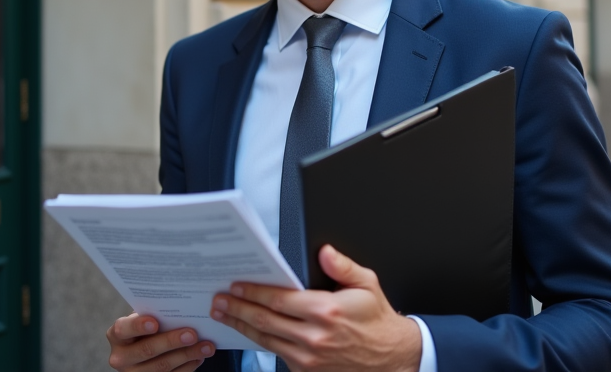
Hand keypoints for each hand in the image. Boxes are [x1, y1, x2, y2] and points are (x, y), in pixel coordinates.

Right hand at [106, 312, 215, 371]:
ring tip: (206, 347)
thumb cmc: (147, 329)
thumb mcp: (144, 320)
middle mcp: (121, 357)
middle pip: (147, 349)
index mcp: (117, 335)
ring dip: (187, 355)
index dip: (138, 326)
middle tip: (192, 334)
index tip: (155, 323)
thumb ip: (154, 314)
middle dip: (172, 341)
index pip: (124, 329)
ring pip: (162, 367)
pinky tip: (200, 357)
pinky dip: (188, 367)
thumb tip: (182, 306)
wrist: (145, 351)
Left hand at [210, 245, 421, 371]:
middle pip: (264, 321)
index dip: (253, 292)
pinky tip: (248, 332)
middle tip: (219, 301)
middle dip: (237, 309)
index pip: (278, 299)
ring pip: (265, 340)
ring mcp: (309, 358)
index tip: (236, 286)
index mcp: (326, 311)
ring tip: (224, 315)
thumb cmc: (377, 320)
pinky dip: (259, 342)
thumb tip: (324, 251)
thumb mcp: (367, 284)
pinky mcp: (307, 371)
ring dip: (241, 327)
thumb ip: (343, 266)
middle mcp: (314, 337)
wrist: (392, 359)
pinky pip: (276, 354)